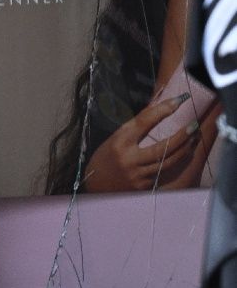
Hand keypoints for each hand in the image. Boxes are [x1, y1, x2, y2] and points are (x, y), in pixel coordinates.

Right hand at [81, 96, 219, 191]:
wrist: (92, 186)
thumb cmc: (104, 158)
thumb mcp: (115, 138)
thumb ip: (136, 126)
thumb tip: (157, 106)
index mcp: (119, 142)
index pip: (144, 122)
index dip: (163, 110)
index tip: (179, 100)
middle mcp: (129, 159)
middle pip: (163, 147)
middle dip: (183, 135)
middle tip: (194, 125)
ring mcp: (137, 175)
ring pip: (168, 162)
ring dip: (184, 149)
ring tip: (193, 138)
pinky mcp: (143, 186)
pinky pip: (164, 173)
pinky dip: (175, 162)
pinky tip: (183, 154)